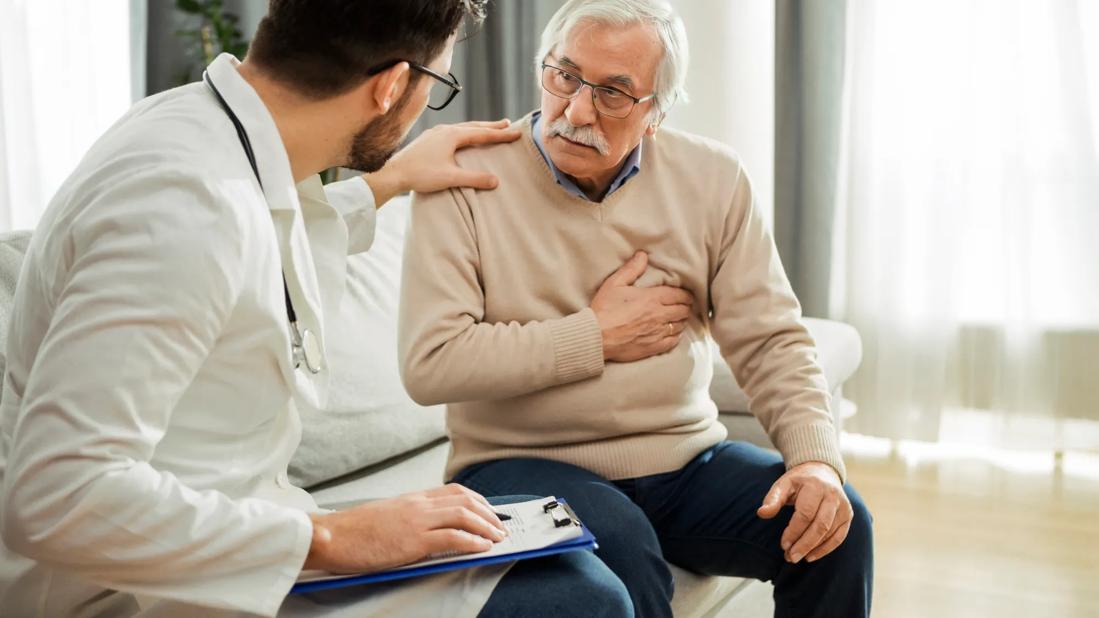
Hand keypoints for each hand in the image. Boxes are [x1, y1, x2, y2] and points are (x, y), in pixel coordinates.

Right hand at [303, 484, 506, 573]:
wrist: (332, 536)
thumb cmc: (355, 532)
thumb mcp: (387, 516)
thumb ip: (409, 516)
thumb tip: (429, 526)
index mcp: (412, 498)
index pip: (454, 491)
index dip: (478, 501)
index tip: (491, 512)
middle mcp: (418, 504)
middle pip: (465, 500)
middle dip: (489, 514)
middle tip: (501, 527)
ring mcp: (416, 521)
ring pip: (463, 515)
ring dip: (486, 526)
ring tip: (498, 538)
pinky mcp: (412, 540)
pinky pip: (451, 537)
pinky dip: (471, 541)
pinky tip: (481, 547)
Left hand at [363, 119, 521, 206]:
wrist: (393, 174)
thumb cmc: (420, 175)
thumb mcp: (450, 178)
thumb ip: (474, 178)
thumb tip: (496, 180)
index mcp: (452, 135)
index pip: (482, 134)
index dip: (501, 134)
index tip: (516, 133)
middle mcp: (444, 130)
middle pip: (473, 126)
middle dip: (491, 126)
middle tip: (507, 124)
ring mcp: (435, 134)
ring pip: (462, 128)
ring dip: (477, 128)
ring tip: (488, 129)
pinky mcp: (428, 140)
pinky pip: (452, 132)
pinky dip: (464, 133)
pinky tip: (462, 138)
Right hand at [590, 251, 694, 361]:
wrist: (596, 337)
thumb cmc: (603, 310)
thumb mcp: (614, 284)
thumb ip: (631, 269)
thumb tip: (642, 256)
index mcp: (652, 298)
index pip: (679, 295)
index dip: (686, 294)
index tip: (686, 294)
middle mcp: (658, 315)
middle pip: (683, 310)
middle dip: (686, 306)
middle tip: (685, 305)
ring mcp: (657, 332)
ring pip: (680, 325)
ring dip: (682, 320)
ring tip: (680, 318)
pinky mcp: (653, 347)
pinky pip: (673, 341)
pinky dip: (676, 336)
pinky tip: (673, 333)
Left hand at [756, 461, 850, 563]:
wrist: (822, 472)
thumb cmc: (798, 481)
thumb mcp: (783, 484)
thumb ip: (772, 499)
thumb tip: (761, 513)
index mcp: (815, 486)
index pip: (805, 514)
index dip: (794, 531)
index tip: (783, 545)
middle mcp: (832, 495)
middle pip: (820, 526)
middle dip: (804, 544)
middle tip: (790, 557)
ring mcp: (843, 506)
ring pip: (830, 533)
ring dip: (813, 549)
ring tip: (796, 557)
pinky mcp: (848, 515)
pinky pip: (839, 537)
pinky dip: (825, 549)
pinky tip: (811, 556)